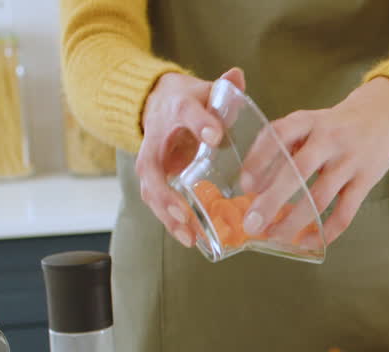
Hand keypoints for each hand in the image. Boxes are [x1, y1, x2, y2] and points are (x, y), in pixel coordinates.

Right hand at [136, 68, 245, 247]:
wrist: (159, 105)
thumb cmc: (189, 102)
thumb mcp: (204, 91)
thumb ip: (223, 88)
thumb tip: (237, 75)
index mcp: (176, 109)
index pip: (186, 112)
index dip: (199, 122)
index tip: (214, 135)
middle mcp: (156, 139)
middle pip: (153, 170)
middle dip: (166, 194)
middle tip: (184, 213)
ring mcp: (151, 164)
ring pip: (151, 193)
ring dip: (168, 217)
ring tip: (189, 236)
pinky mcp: (154, 181)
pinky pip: (159, 204)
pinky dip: (173, 222)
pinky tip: (191, 239)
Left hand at [239, 77, 388, 244]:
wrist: (384, 113)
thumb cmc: (336, 125)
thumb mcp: (310, 122)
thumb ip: (285, 147)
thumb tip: (255, 187)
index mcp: (308, 120)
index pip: (278, 134)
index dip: (259, 160)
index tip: (246, 185)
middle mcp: (329, 138)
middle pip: (298, 170)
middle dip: (272, 200)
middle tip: (252, 223)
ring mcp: (350, 160)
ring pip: (320, 197)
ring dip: (295, 221)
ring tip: (275, 237)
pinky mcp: (366, 180)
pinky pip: (345, 212)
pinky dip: (326, 231)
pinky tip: (309, 242)